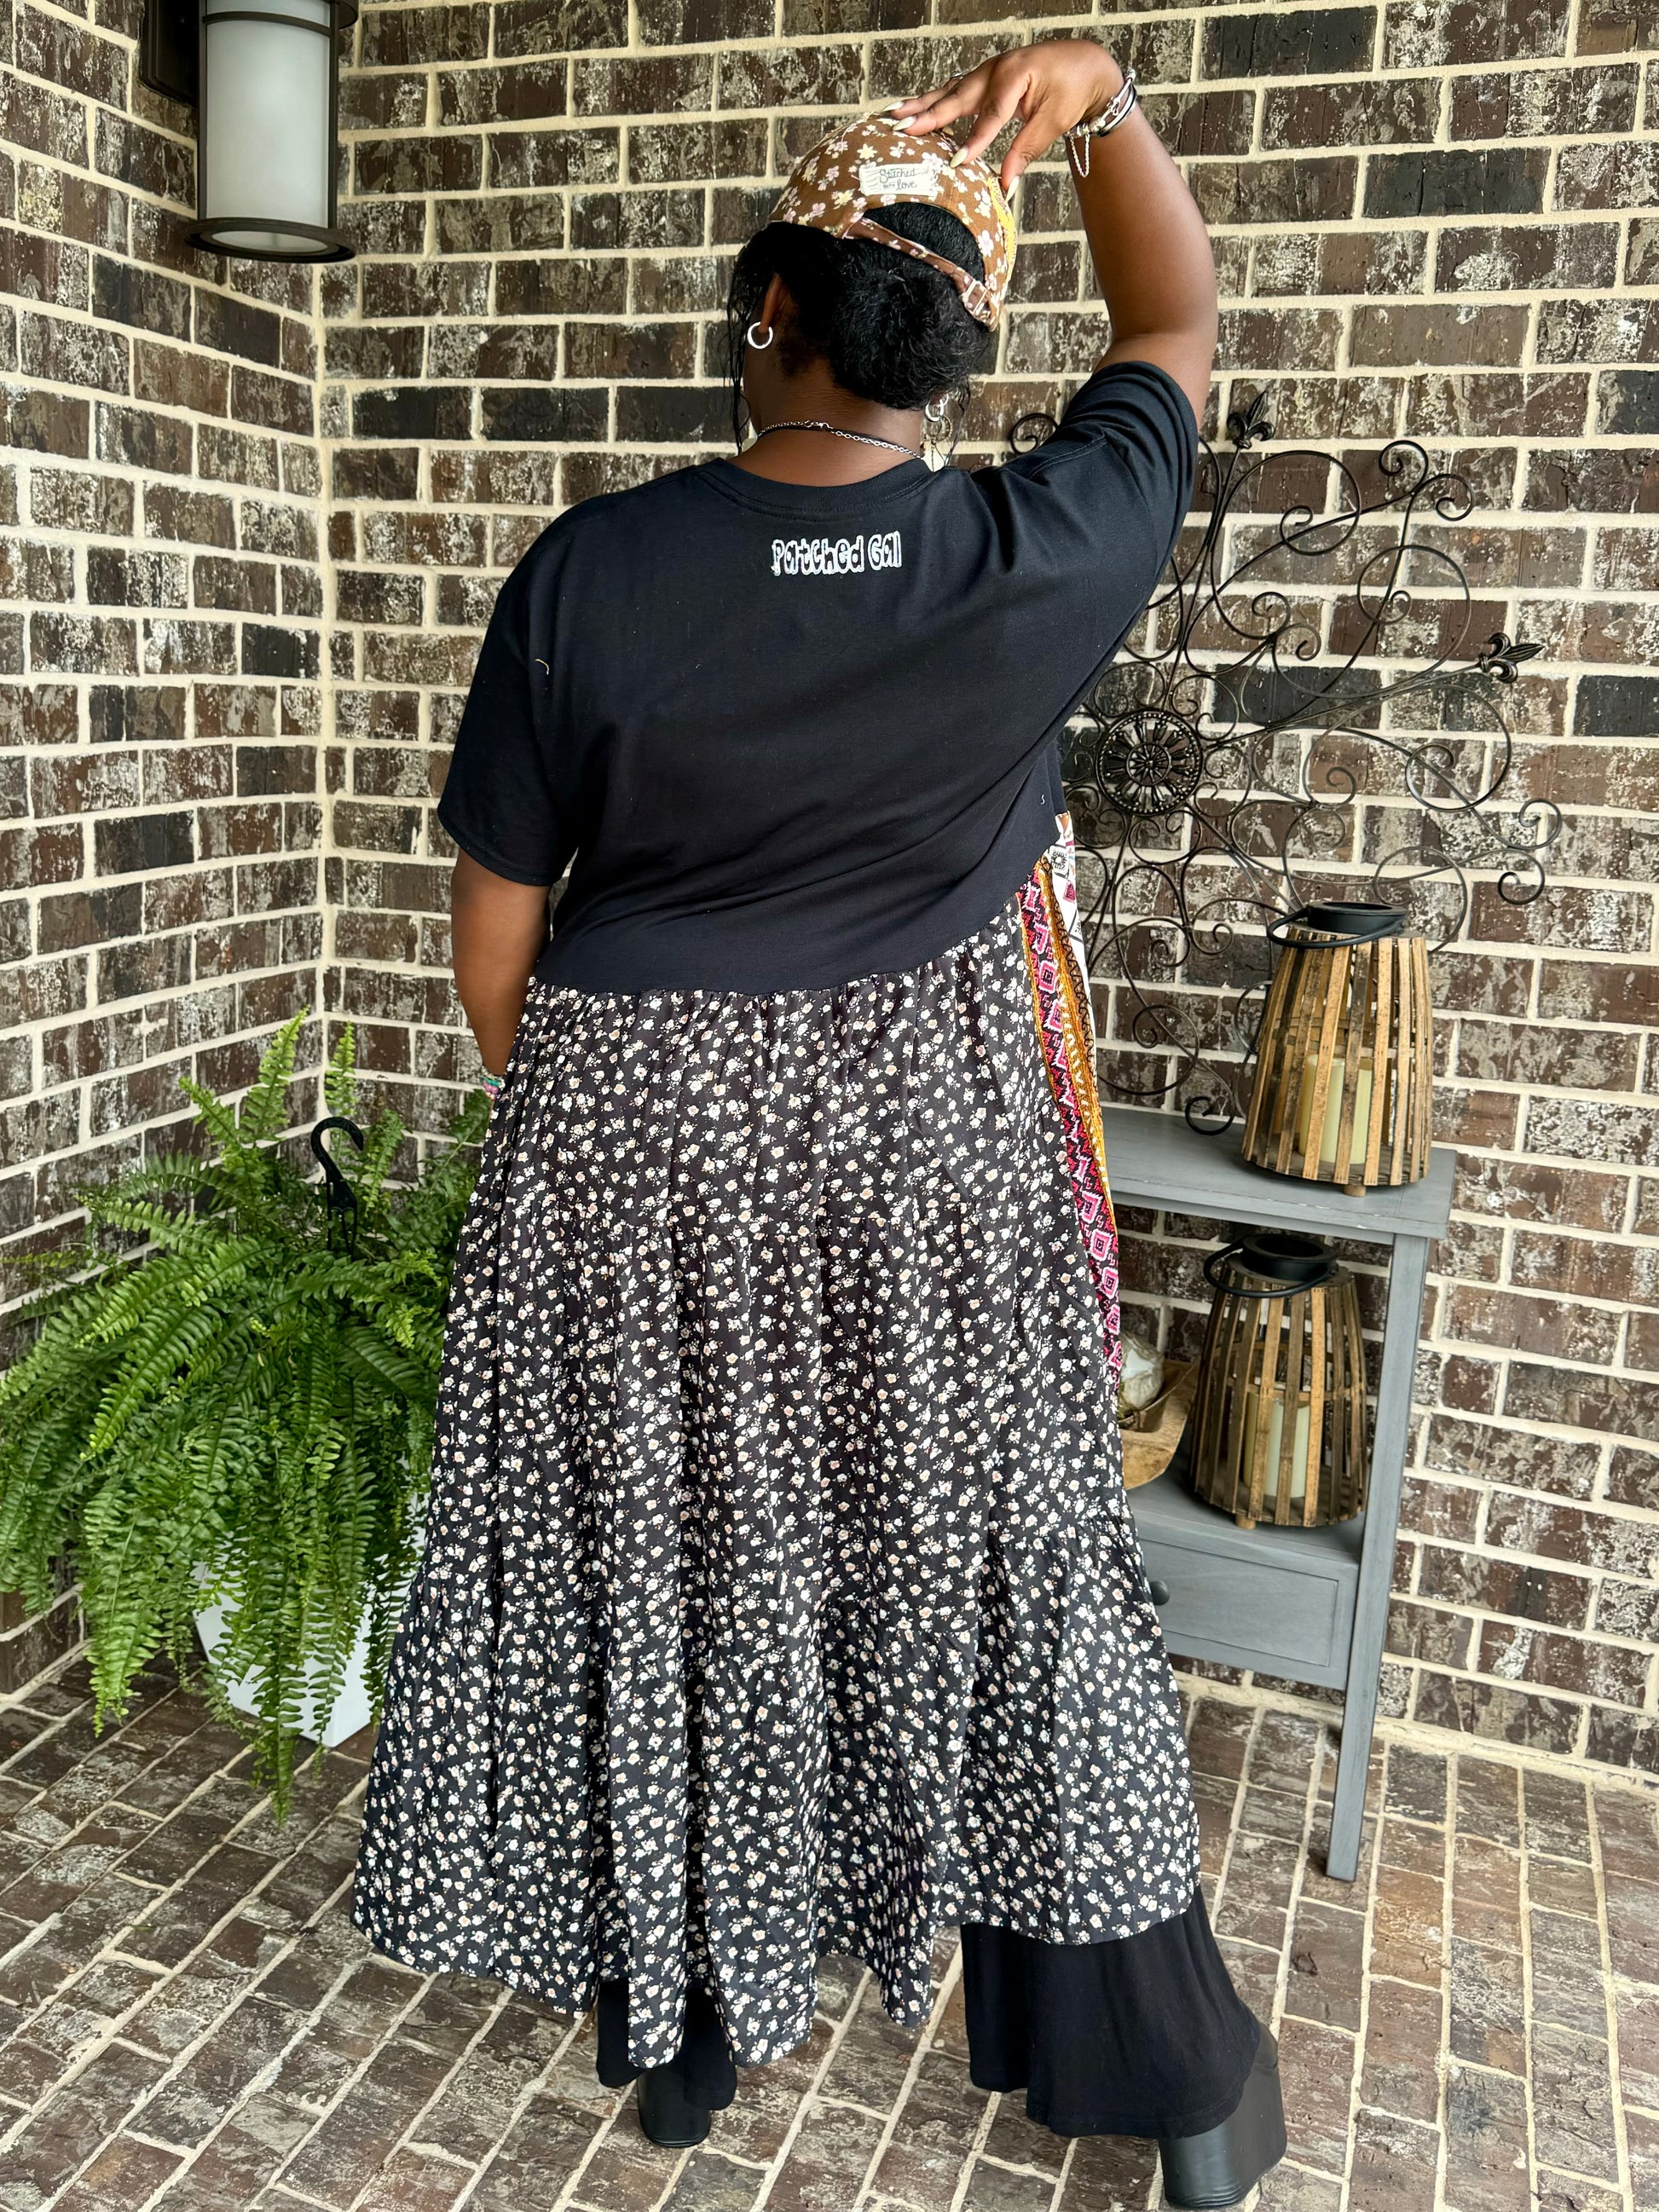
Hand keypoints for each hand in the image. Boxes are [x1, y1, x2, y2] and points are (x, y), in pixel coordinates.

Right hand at [891, 38, 1125, 192]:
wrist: (1085, 64)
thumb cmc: (1073, 90)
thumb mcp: (1054, 122)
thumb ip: (1025, 150)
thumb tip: (1005, 184)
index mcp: (1015, 75)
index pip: (990, 115)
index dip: (974, 141)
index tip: (956, 163)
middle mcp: (997, 69)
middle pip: (958, 96)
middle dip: (928, 114)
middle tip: (901, 127)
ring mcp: (990, 70)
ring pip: (952, 89)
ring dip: (924, 103)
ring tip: (896, 114)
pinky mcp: (988, 77)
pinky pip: (958, 89)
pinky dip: (937, 99)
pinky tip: (919, 108)